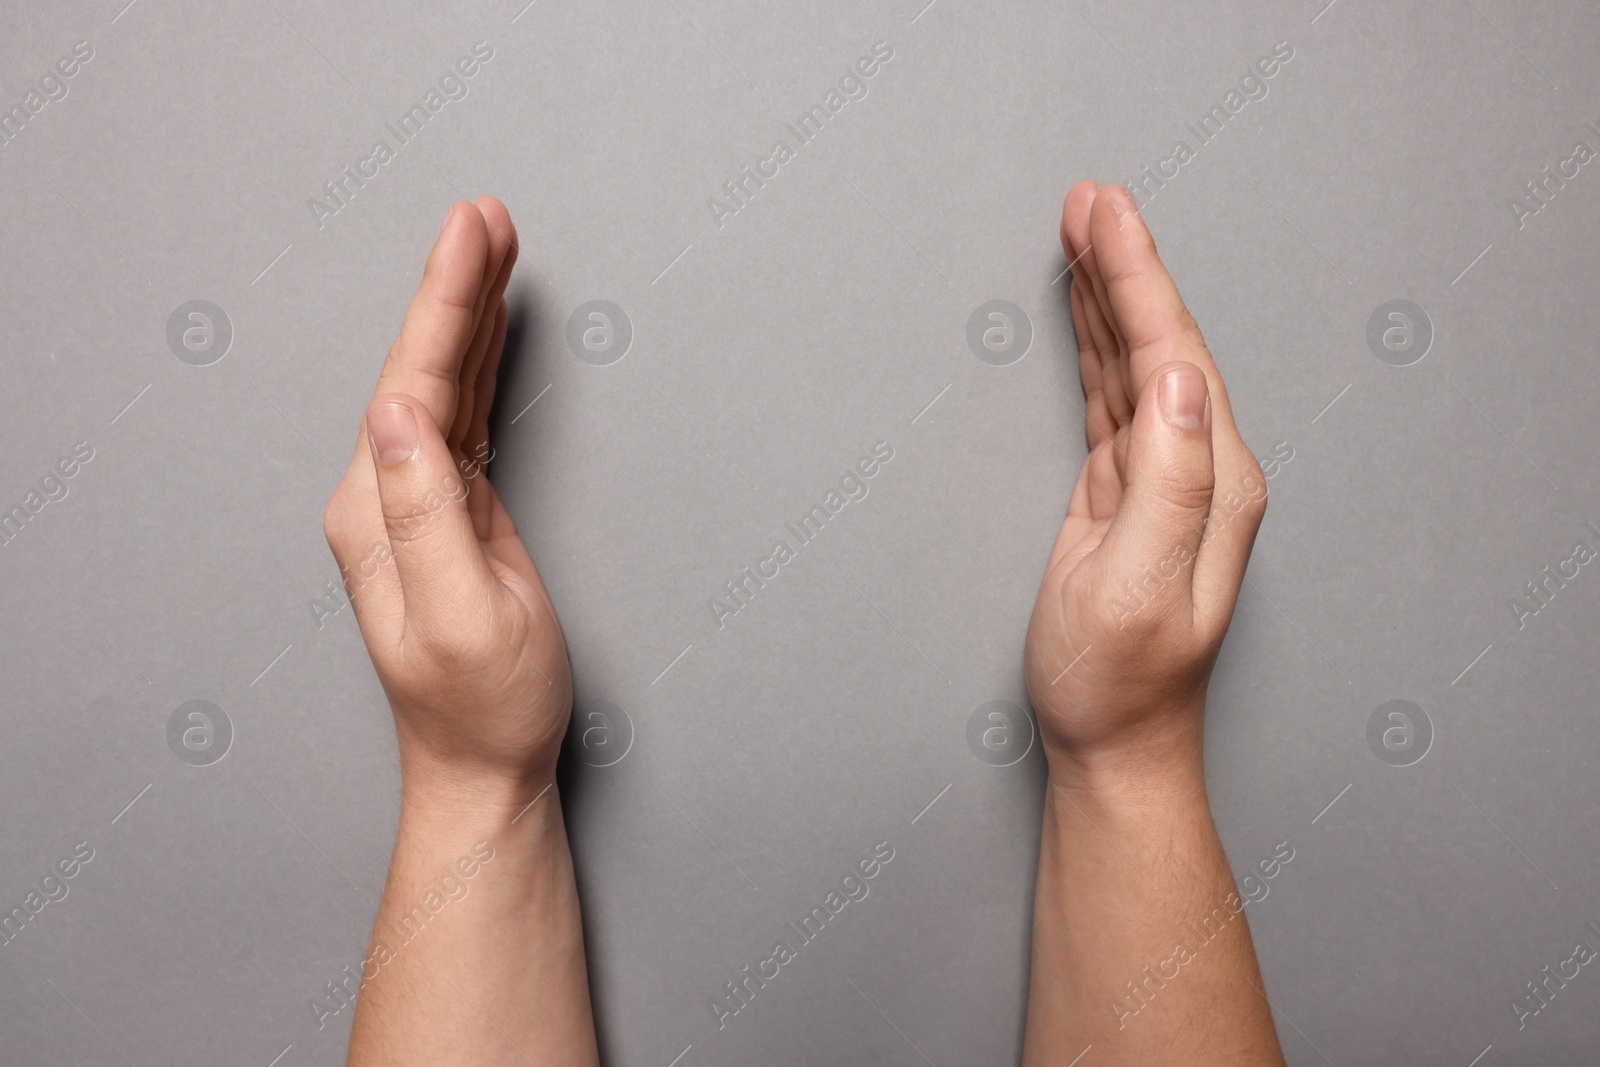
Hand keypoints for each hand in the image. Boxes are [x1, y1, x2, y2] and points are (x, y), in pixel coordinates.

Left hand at [323, 198, 570, 801]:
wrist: (484, 765)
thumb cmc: (485, 706)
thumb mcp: (466, 615)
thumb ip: (427, 513)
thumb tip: (397, 416)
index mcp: (377, 514)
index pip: (410, 384)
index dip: (445, 304)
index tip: (472, 235)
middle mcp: (382, 499)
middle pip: (420, 368)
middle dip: (455, 286)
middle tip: (486, 214)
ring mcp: (412, 504)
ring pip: (440, 384)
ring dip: (466, 313)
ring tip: (492, 244)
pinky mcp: (448, 513)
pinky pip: (460, 417)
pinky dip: (477, 362)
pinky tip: (488, 329)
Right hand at [1024, 181, 1266, 781]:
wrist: (1113, 745)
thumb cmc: (1118, 683)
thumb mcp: (1135, 588)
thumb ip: (1167, 483)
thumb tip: (1176, 380)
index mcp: (1213, 482)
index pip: (1176, 353)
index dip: (1137, 278)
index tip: (1105, 214)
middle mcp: (1200, 471)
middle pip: (1161, 342)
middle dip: (1124, 265)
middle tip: (1090, 199)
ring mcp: (1164, 480)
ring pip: (1136, 362)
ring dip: (1109, 294)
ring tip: (1083, 230)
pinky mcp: (1126, 494)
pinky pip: (1113, 397)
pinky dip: (1096, 345)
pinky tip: (1084, 315)